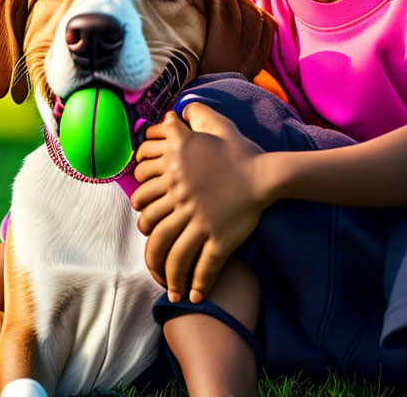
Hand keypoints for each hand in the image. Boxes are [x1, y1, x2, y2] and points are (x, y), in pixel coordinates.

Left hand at [130, 103, 267, 302]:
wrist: (266, 174)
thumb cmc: (240, 151)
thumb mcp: (215, 125)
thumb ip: (193, 116)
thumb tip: (177, 110)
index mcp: (176, 173)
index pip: (142, 199)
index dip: (140, 212)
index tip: (145, 221)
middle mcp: (182, 198)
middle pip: (152, 231)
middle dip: (149, 249)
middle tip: (153, 256)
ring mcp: (200, 221)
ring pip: (173, 255)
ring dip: (168, 276)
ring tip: (169, 288)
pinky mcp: (219, 239)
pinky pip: (203, 268)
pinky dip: (197, 285)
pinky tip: (193, 296)